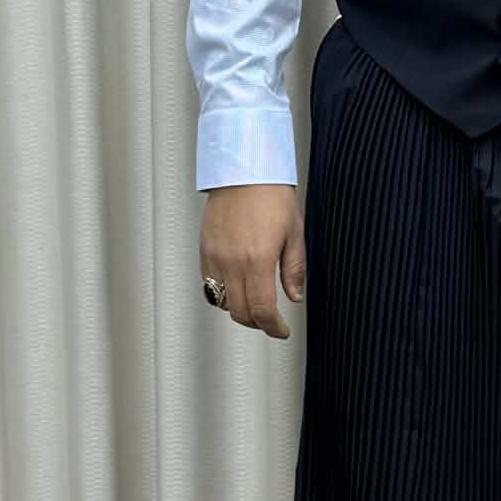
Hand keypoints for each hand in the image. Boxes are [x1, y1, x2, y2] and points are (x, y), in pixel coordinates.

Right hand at [200, 184, 305, 339]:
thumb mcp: (294, 233)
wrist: (244, 170)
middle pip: (240, 313)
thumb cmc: (271, 194)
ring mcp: (215, 257)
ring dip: (239, 310)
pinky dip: (222, 294)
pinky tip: (237, 287)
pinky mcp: (205, 250)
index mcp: (257, 260)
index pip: (262, 310)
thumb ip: (293, 270)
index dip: (273, 328)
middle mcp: (232, 262)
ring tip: (254, 305)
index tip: (281, 331)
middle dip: (257, 323)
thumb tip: (294, 296)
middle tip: (271, 322)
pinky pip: (209, 284)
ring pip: (222, 302)